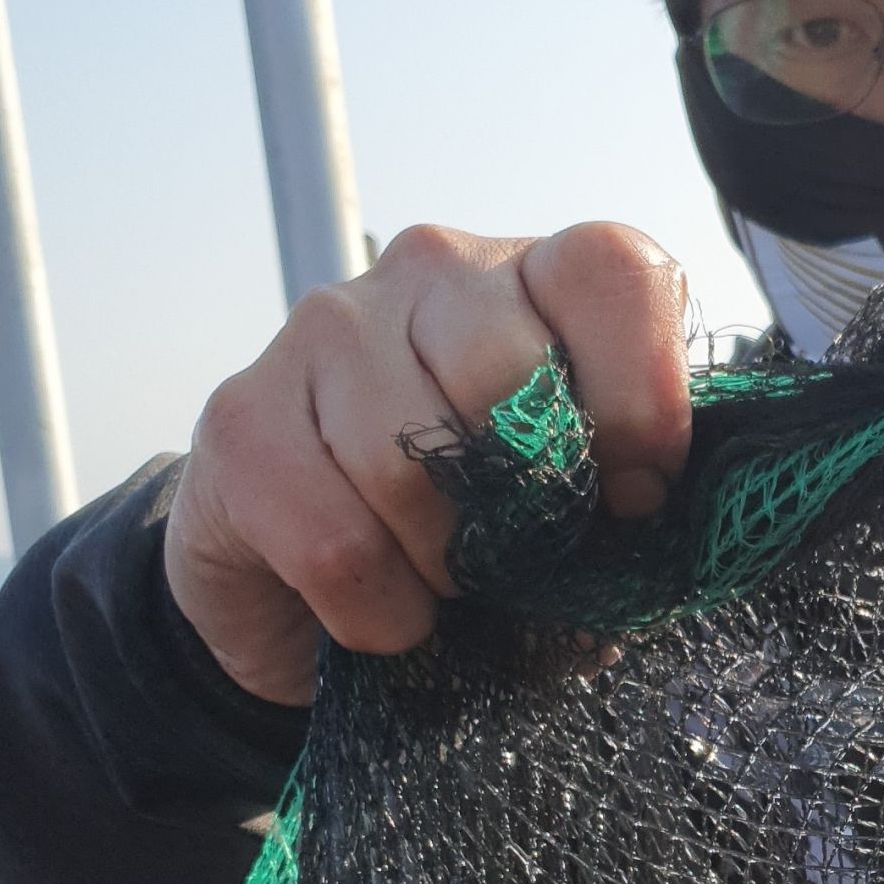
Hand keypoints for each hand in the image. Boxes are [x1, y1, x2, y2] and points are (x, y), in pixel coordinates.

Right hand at [164, 222, 690, 703]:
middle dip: (528, 508)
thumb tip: (638, 527)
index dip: (642, 396)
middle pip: (506, 379)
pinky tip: (384, 607)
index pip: (612, 272)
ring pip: (411, 466)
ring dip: (447, 568)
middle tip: (519, 557)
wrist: (309, 586)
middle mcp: (431, 272)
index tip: (637, 496)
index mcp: (537, 276)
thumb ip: (622, 505)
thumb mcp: (577, 514)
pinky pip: (336, 542)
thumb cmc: (478, 535)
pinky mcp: (241, 415)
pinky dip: (380, 612)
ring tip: (446, 581)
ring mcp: (327, 329)